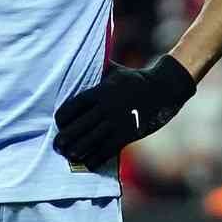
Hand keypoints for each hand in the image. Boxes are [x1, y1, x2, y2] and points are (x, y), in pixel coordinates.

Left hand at [53, 55, 195, 169]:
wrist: (164, 89)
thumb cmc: (136, 79)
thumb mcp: (115, 71)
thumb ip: (98, 72)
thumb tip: (83, 59)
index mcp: (100, 91)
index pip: (72, 107)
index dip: (62, 119)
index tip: (60, 124)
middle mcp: (106, 107)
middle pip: (77, 127)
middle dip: (64, 138)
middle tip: (57, 146)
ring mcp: (117, 122)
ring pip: (90, 141)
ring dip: (76, 151)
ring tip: (69, 154)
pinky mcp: (128, 134)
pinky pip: (107, 150)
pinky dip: (95, 158)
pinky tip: (88, 163)